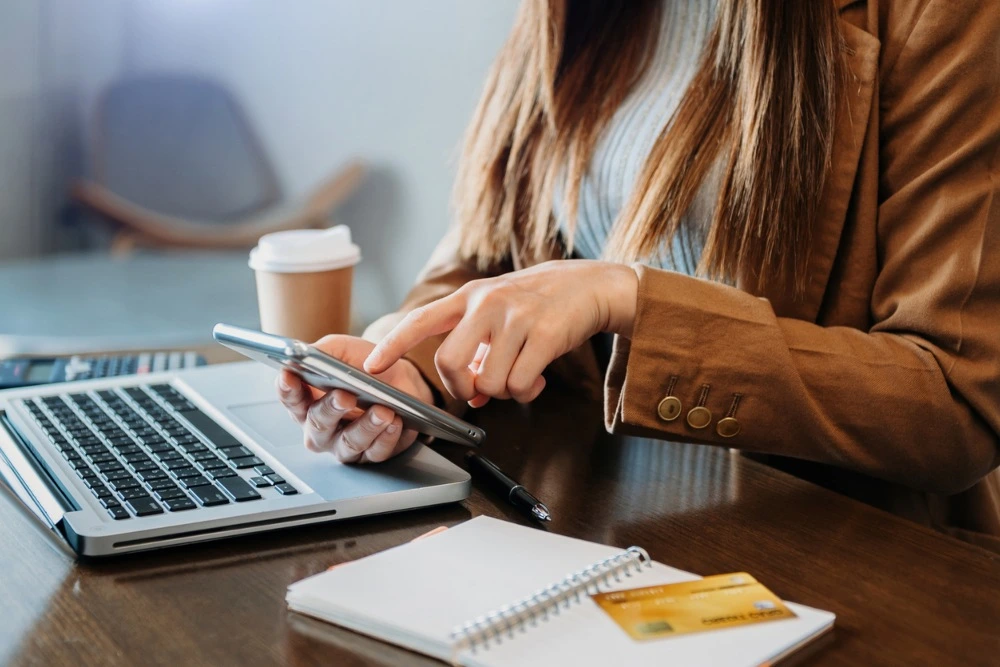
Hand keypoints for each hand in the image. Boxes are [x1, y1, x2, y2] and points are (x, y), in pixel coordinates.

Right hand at [276, 335, 434, 462]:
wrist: (399, 378)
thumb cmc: (363, 366)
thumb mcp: (341, 350)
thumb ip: (321, 351)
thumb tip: (304, 354)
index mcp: (307, 402)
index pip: (290, 398)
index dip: (287, 388)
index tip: (290, 376)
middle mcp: (321, 429)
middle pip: (318, 425)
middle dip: (330, 410)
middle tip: (345, 396)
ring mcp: (344, 444)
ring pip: (349, 443)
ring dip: (366, 427)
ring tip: (382, 411)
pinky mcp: (372, 453)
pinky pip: (377, 452)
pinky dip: (387, 437)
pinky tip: (395, 422)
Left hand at [364, 260, 637, 406]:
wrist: (590, 286)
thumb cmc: (538, 304)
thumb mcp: (499, 314)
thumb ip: (477, 349)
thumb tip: (470, 396)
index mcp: (468, 297)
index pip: (420, 321)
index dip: (393, 346)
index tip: (371, 368)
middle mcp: (487, 304)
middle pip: (450, 364)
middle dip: (461, 389)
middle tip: (477, 391)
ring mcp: (516, 318)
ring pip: (489, 382)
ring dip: (503, 391)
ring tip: (519, 375)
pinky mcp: (545, 334)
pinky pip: (520, 384)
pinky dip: (526, 392)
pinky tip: (536, 378)